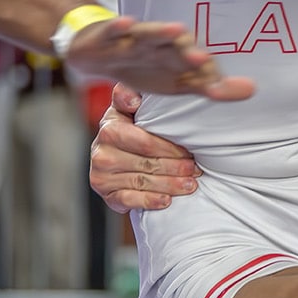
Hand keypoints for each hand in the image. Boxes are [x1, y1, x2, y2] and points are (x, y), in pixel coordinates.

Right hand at [66, 17, 254, 100]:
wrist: (95, 54)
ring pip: (148, 34)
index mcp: (177, 55)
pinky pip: (113, 30)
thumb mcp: (178, 83)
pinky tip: (127, 23)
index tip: (219, 85)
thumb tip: (253, 90)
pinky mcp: (107, 35)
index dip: (206, 73)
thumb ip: (211, 86)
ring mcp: (132, 38)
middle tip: (204, 59)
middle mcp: (159, 43)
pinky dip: (119, 26)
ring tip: (176, 30)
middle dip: (189, 52)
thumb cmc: (144, 67)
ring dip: (161, 32)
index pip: (196, 63)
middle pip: (176, 46)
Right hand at [90, 83, 201, 213]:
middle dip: (176, 167)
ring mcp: (102, 176)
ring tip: (191, 185)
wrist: (117, 157)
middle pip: (147, 164)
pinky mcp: (107, 195)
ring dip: (170, 185)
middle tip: (196, 170)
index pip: (144, 142)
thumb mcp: (130, 110)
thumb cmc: (131, 130)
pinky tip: (167, 201)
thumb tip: (132, 97)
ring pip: (143, 182)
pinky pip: (130, 200)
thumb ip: (129, 96)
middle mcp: (101, 153)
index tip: (190, 151)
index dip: (170, 149)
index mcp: (109, 129)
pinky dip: (150, 201)